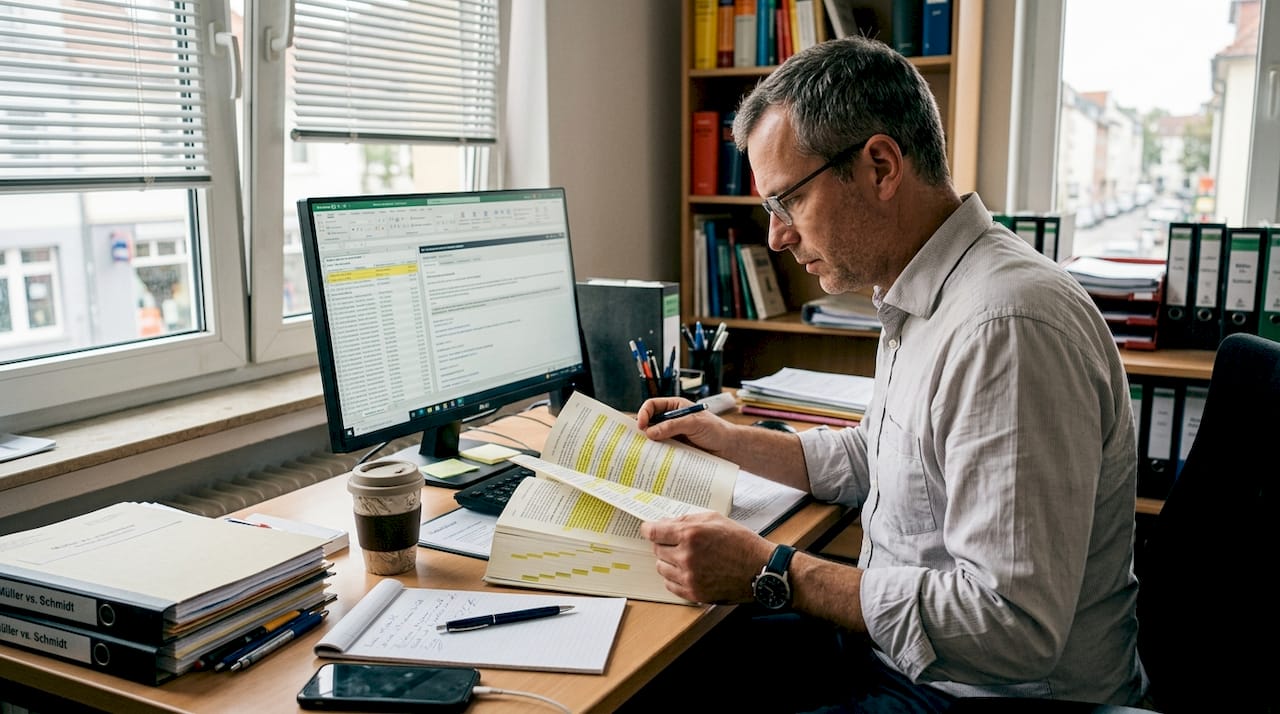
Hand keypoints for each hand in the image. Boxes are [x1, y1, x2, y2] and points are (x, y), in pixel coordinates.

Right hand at [637, 397, 731, 454]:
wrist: (729, 448)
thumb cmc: (716, 430)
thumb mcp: (694, 423)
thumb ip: (672, 426)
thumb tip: (650, 432)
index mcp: (675, 407)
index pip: (652, 406)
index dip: (644, 413)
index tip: (641, 425)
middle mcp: (671, 420)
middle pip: (650, 422)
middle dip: (642, 430)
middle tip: (636, 440)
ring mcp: (673, 435)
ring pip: (654, 438)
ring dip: (648, 444)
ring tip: (642, 452)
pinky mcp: (676, 449)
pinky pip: (662, 451)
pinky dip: (656, 455)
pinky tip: (653, 460)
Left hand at [640, 512, 773, 604]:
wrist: (760, 569)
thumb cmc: (741, 542)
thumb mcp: (715, 519)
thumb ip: (688, 519)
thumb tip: (667, 522)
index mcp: (691, 534)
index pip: (654, 532)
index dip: (649, 529)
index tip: (649, 529)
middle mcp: (686, 556)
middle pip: (656, 550)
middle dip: (664, 544)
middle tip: (677, 542)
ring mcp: (689, 577)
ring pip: (661, 567)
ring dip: (668, 561)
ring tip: (686, 557)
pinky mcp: (694, 593)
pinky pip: (670, 584)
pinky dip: (674, 577)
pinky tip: (688, 571)